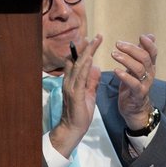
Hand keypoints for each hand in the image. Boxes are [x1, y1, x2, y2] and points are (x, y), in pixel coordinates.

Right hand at [48, 34, 101, 157]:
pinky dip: (84, 67)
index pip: (77, 62)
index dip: (84, 50)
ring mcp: (71, 87)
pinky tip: (89, 59)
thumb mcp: (89, 94)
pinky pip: (80, 78)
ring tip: (94, 42)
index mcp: (72, 81)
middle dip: (87, 47)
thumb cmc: (80, 114)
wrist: (72, 130)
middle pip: (77, 60)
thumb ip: (91, 81)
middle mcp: (69, 82)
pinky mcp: (75, 95)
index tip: (92, 39)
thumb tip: (96, 68)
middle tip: (96, 36)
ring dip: (86, 53)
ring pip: (78, 66)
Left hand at [112, 34, 156, 129]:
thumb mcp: (137, 67)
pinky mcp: (138, 94)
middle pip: (144, 58)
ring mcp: (145, 84)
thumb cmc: (134, 84)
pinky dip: (125, 76)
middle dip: (131, 49)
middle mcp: (150, 73)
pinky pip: (134, 84)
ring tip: (114, 54)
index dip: (149, 44)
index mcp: (150, 66)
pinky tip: (116, 70)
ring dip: (126, 60)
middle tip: (118, 44)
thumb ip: (141, 52)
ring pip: (139, 68)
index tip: (140, 36)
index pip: (153, 52)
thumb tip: (149, 36)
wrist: (134, 108)